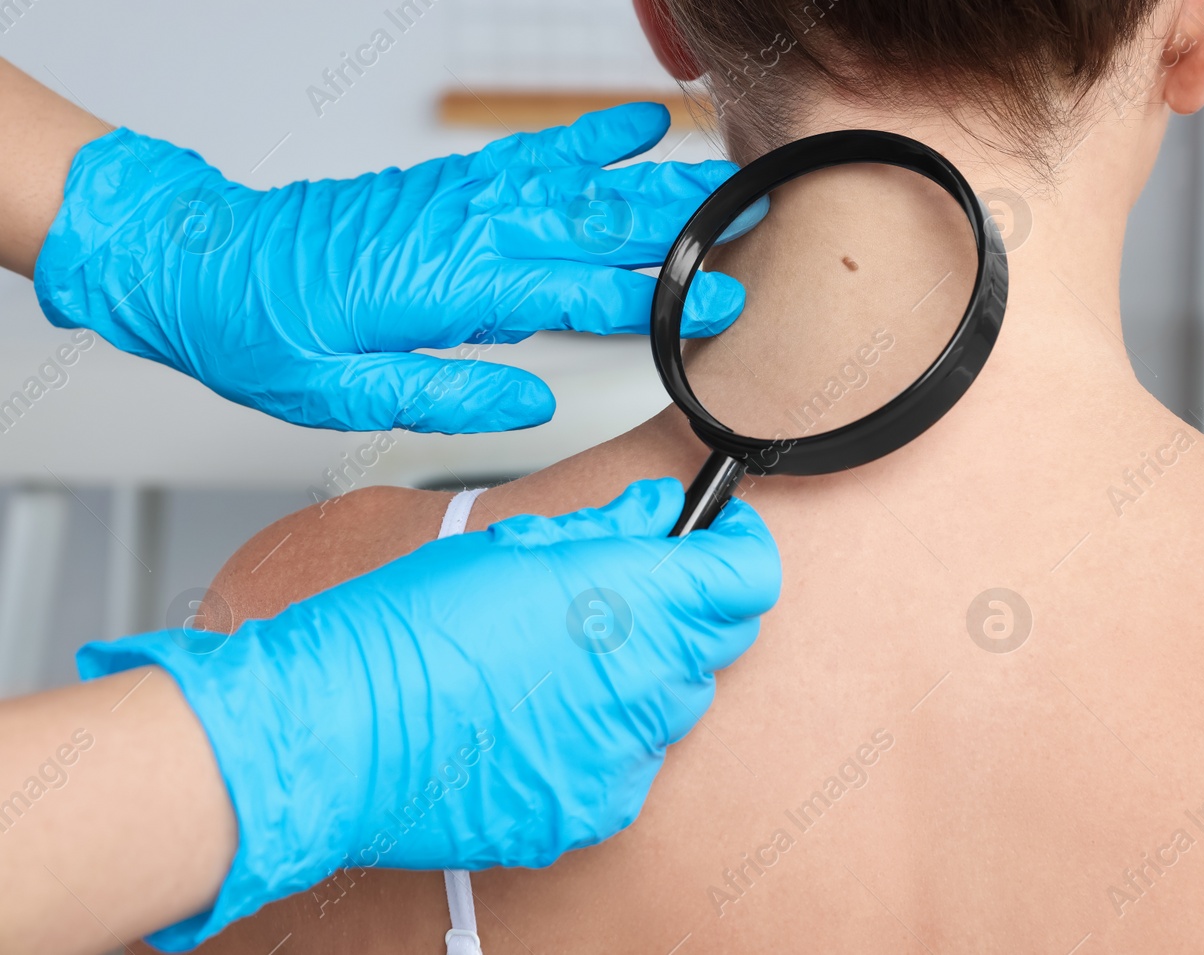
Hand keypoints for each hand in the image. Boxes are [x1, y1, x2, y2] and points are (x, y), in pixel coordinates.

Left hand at [33, 104, 759, 432]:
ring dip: (658, 182)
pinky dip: (590, 135)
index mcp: (452, 289)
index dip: (661, 302)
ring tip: (728, 179)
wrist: (204, 260)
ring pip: (580, 183)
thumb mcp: (339, 393)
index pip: (583, 294)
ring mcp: (463, 198)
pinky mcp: (453, 184)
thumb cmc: (264, 332)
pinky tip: (638, 123)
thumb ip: (445, 394)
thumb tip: (534, 403)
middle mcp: (468, 231)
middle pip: (600, 225)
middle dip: (688, 229)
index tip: (727, 306)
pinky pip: (534, 152)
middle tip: (763, 223)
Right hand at [76, 479, 780, 950]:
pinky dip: (608, 738)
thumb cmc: (406, 631)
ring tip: (561, 661)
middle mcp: (645, 682)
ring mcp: (625, 754)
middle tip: (621, 594)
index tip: (715, 537)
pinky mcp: (595, 808)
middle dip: (687, 607)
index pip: (748, 573)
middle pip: (719, 638)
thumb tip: (661, 512)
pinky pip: (634, 762)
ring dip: (644, 675)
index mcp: (633, 602)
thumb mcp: (512, 546)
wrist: (336, 733)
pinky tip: (545, 718)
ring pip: (676, 702)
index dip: (734, 547)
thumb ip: (609, 528)